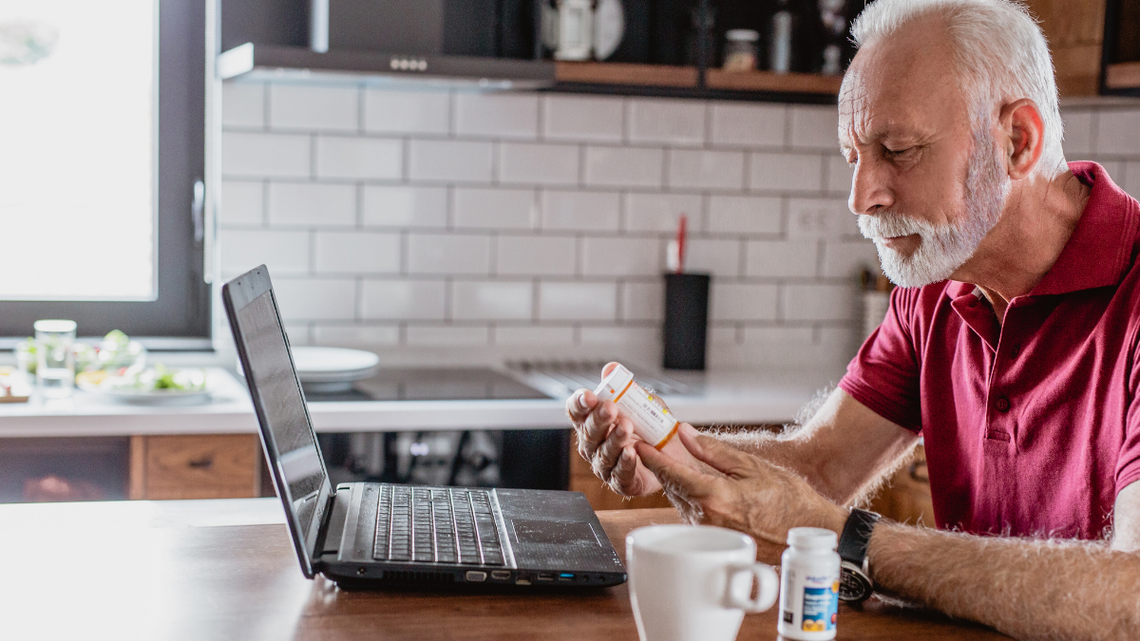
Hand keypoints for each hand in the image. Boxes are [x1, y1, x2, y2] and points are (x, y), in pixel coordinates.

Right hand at [565, 363, 662, 496]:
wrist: (678, 452)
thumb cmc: (653, 427)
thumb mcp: (642, 402)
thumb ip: (626, 387)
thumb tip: (611, 369)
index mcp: (594, 422)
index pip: (577, 412)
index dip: (579, 404)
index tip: (588, 396)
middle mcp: (595, 444)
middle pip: (588, 433)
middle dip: (599, 419)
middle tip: (610, 408)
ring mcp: (606, 465)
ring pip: (603, 453)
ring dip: (614, 439)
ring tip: (626, 427)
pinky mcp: (622, 482)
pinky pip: (619, 474)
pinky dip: (624, 462)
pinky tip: (631, 452)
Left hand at [636, 424, 847, 563]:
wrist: (809, 533)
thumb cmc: (788, 498)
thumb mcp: (752, 466)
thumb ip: (714, 451)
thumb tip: (684, 434)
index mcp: (714, 497)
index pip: (671, 473)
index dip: (651, 456)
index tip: (637, 442)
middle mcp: (706, 518)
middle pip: (671, 487)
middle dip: (660, 466)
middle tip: (650, 444)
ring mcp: (708, 532)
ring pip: (680, 500)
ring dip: (674, 481)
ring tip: (668, 460)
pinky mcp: (714, 539)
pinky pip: (692, 512)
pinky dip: (688, 495)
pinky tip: (693, 483)